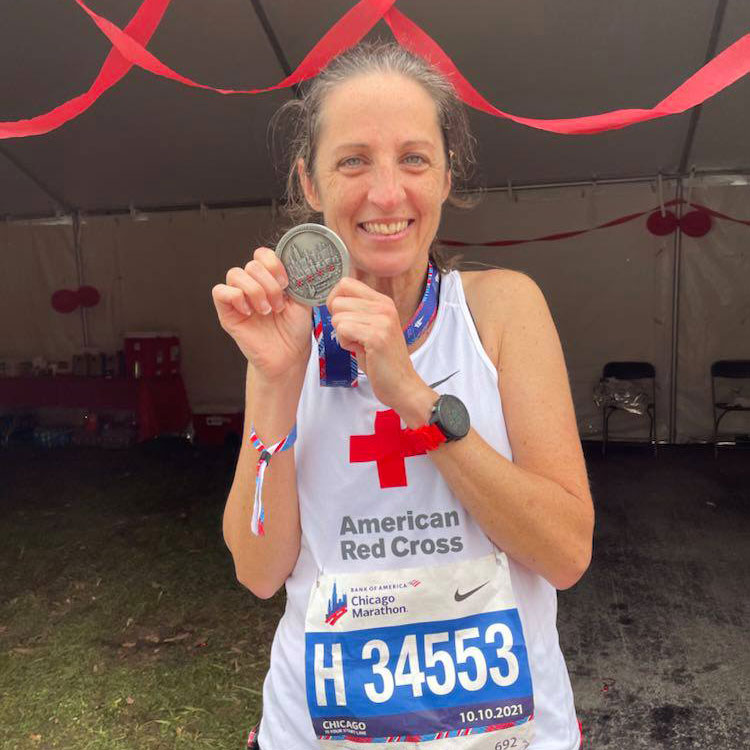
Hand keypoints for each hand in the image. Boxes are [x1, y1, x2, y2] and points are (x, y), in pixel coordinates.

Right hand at [212, 247, 310, 380]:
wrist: (289, 354)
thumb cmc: (294, 328)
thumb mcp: (302, 300)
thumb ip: (296, 279)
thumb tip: (295, 263)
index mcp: (269, 278)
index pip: (262, 255)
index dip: (273, 264)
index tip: (286, 283)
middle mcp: (252, 284)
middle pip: (251, 265)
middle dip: (269, 284)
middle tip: (278, 304)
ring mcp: (238, 297)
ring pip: (235, 274)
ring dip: (255, 291)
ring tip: (266, 311)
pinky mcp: (226, 312)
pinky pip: (219, 291)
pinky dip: (236, 297)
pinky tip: (249, 312)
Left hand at [326, 278, 425, 410]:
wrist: (401, 384)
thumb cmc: (381, 359)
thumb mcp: (371, 327)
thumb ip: (356, 312)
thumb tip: (332, 300)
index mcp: (382, 301)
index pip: (345, 283)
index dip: (335, 301)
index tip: (343, 318)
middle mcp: (384, 306)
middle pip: (337, 301)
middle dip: (338, 321)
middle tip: (355, 336)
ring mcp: (382, 320)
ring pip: (337, 317)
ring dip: (342, 335)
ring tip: (360, 345)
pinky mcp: (377, 336)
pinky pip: (343, 330)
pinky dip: (346, 344)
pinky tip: (360, 350)